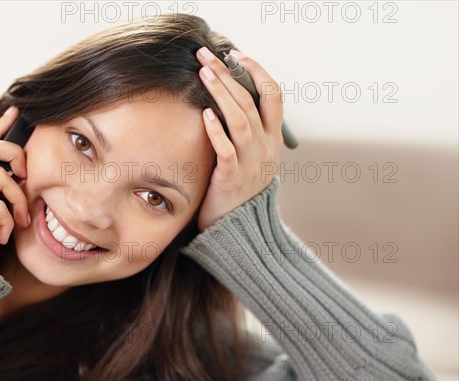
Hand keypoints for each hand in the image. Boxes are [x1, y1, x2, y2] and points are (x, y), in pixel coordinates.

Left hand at [195, 47, 283, 231]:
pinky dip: (217, 131)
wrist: (240, 227)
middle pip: (251, 101)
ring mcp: (251, 162)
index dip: (257, 71)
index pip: (274, 95)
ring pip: (240, 120)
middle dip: (228, 74)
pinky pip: (226, 151)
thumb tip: (231, 98)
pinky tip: (205, 114)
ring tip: (204, 74)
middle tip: (206, 56)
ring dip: (222, 94)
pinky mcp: (232, 178)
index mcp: (273, 138)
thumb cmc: (241, 187)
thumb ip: (250, 130)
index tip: (236, 55)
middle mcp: (266, 146)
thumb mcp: (254, 156)